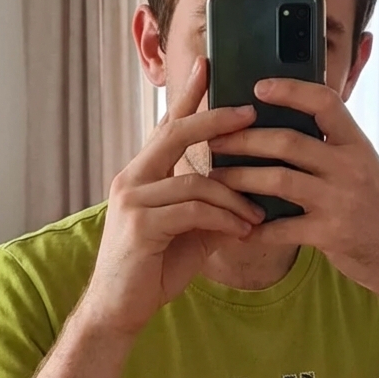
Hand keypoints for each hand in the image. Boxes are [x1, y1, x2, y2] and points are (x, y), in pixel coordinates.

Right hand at [85, 58, 261, 336]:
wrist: (119, 311)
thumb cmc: (152, 272)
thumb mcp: (190, 234)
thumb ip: (212, 208)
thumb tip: (249, 195)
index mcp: (141, 175)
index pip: (167, 127)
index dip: (187, 96)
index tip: (208, 66)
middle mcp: (131, 179)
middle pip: (175, 134)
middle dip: (215, 120)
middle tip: (250, 112)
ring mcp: (132, 200)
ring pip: (194, 180)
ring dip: (234, 196)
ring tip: (258, 213)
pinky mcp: (140, 225)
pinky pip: (193, 210)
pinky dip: (224, 218)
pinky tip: (243, 230)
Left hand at [208, 77, 378, 295]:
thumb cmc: (375, 208)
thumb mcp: (362, 167)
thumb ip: (332, 147)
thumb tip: (287, 123)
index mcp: (356, 144)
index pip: (324, 102)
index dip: (290, 90)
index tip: (258, 87)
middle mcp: (350, 167)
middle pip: (287, 142)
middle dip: (244, 139)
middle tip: (214, 140)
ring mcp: (340, 200)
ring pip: (278, 180)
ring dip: (240, 178)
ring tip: (216, 178)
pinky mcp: (331, 234)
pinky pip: (282, 228)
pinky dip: (256, 229)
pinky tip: (237, 228)